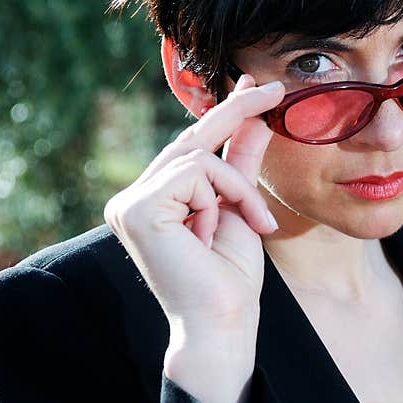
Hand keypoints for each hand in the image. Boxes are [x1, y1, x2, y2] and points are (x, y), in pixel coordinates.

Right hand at [103, 74, 284, 335]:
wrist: (224, 319)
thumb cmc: (231, 274)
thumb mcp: (241, 206)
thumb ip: (241, 161)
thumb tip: (256, 116)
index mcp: (156, 199)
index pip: (192, 146)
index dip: (224, 112)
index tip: (251, 84)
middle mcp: (135, 197)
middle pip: (192, 138)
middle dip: (236, 110)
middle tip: (273, 88)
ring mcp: (130, 202)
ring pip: (200, 156)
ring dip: (237, 187)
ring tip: (248, 223)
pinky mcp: (136, 208)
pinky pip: (197, 172)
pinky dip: (224, 195)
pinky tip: (215, 231)